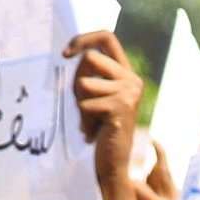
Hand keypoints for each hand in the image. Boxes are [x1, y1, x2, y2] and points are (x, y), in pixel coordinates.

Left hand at [66, 31, 143, 186]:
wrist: (113, 163)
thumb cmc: (99, 126)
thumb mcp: (95, 93)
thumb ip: (91, 71)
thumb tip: (75, 51)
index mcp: (128, 73)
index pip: (107, 37)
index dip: (83, 39)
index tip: (66, 54)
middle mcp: (133, 81)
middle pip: (90, 57)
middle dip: (78, 78)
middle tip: (85, 103)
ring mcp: (130, 95)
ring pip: (84, 82)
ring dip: (80, 102)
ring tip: (92, 119)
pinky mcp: (120, 109)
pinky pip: (84, 103)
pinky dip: (84, 119)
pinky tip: (95, 131)